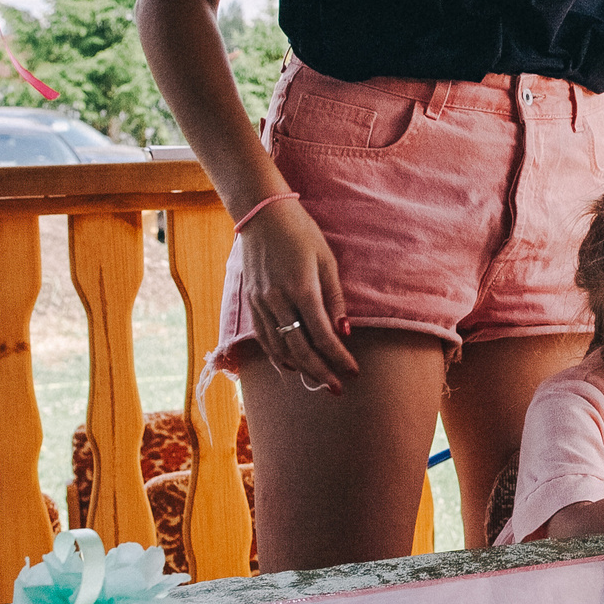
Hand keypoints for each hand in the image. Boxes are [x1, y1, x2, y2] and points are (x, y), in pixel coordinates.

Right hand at [241, 197, 358, 392]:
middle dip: (321, 371)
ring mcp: (260, 302)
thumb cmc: (301, 233)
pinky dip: (278, 355)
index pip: (322, 334)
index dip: (339, 357)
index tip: (353, 371)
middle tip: (337, 388)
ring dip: (301, 368)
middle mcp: (278, 300)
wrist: (262, 215)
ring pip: (280, 347)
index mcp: (301, 288)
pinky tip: (291, 365)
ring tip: (318, 380)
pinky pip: (264, 337)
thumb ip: (335, 298)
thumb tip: (344, 332)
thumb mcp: (327, 260)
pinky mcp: (250, 301)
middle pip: (300, 348)